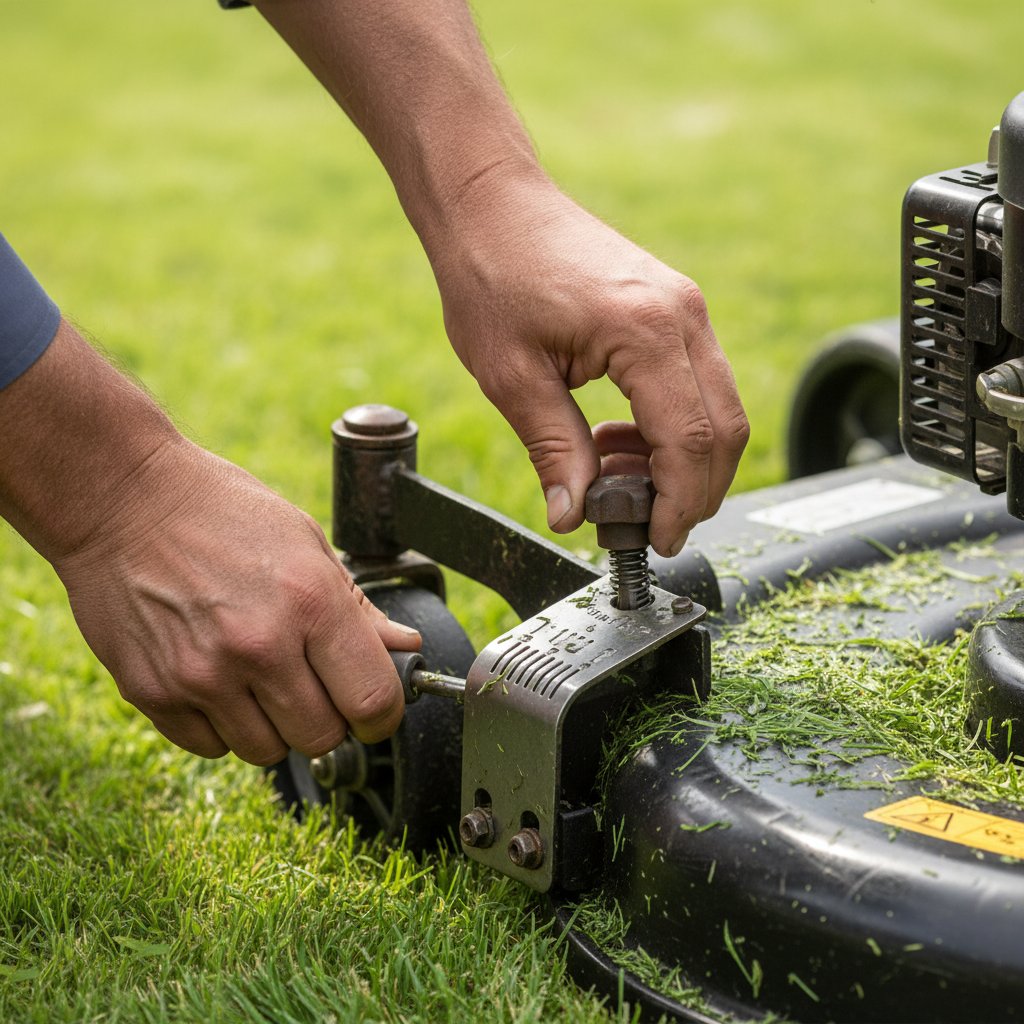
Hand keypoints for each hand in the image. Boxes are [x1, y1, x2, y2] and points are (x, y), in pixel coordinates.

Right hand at [52, 438, 419, 765]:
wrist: (122, 498)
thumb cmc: (222, 512)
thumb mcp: (306, 542)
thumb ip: (358, 608)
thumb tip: (404, 648)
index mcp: (310, 601)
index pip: (372, 700)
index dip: (383, 715)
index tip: (375, 710)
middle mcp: (259, 645)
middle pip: (323, 737)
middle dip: (329, 719)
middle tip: (312, 684)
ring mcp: (202, 675)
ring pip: (268, 752)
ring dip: (274, 726)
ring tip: (258, 675)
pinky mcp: (154, 693)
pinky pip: (211, 747)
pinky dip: (221, 726)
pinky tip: (217, 678)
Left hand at [432, 174, 748, 556]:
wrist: (492, 202)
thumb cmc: (492, 275)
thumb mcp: (510, 376)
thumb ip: (554, 448)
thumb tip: (573, 516)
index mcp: (647, 331)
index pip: (690, 440)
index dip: (679, 503)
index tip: (655, 541)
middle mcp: (684, 315)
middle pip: (725, 430)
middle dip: (695, 492)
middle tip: (646, 527)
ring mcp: (687, 307)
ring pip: (721, 409)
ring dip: (684, 462)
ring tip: (616, 479)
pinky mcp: (676, 309)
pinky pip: (698, 385)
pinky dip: (673, 428)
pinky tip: (617, 439)